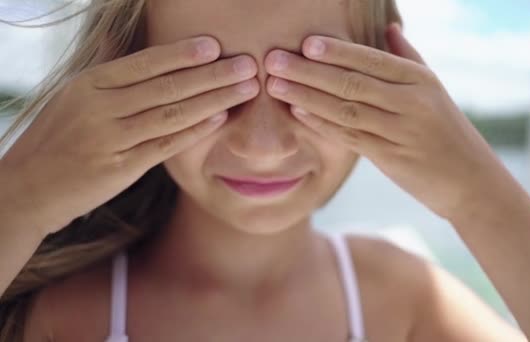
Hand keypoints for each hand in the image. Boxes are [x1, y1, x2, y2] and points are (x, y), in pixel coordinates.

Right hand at [1, 35, 259, 234]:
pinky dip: (194, 131)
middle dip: (213, 75)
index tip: (216, 45)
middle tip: (248, 65)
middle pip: (167, 86)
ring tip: (245, 90)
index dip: (183, 54)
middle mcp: (99, 107)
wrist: (28, 187)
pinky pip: (164, 145)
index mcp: (90, 83)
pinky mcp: (118, 168)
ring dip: (214, 100)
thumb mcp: (75, 97)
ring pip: (171, 114)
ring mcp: (109, 138)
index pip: (145, 63)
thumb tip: (126, 41)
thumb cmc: (58, 138)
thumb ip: (110, 76)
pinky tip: (219, 119)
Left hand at [264, 23, 509, 219]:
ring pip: (346, 109)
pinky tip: (298, 112)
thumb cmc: (447, 131)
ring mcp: (400, 132)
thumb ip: (408, 59)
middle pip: (351, 83)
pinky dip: (322, 124)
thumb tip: (390, 28)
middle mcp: (411, 102)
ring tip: (276, 85)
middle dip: (308, 71)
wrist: (470, 180)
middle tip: (274, 61)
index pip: (371, 60)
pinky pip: (350, 137)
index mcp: (420, 80)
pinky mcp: (390, 158)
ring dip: (307, 96)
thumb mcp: (434, 90)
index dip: (336, 51)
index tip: (305, 43)